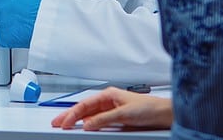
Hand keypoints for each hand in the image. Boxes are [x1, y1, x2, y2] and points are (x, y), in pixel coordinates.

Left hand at [0, 0, 49, 47]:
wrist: (50, 25)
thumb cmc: (45, 5)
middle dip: (8, 11)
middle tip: (24, 13)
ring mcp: (0, 24)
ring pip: (3, 24)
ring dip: (12, 24)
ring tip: (28, 23)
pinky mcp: (4, 38)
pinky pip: (6, 37)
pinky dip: (13, 36)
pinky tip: (24, 33)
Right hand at [51, 87, 172, 130]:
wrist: (165, 114)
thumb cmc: (149, 108)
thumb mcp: (123, 114)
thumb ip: (103, 119)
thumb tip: (87, 124)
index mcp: (108, 94)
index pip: (84, 104)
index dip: (72, 114)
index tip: (64, 122)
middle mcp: (109, 101)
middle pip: (84, 109)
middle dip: (69, 115)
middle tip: (57, 122)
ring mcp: (112, 109)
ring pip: (90, 115)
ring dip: (78, 120)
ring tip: (66, 124)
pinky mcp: (117, 118)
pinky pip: (99, 120)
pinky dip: (89, 124)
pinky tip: (84, 127)